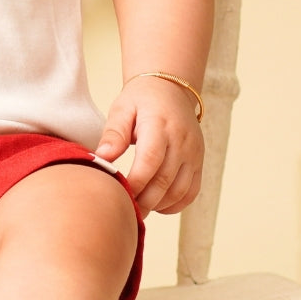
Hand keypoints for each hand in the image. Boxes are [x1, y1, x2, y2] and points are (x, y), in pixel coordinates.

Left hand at [94, 76, 203, 214]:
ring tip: (138, 210)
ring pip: (180, 191)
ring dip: (158, 206)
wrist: (170, 89)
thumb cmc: (141, 99)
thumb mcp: (122, 108)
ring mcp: (194, 153)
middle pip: (165, 181)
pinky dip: (175, 204)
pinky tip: (157, 206)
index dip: (135, 183)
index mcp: (160, 125)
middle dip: (144, 201)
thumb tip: (102, 158)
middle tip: (125, 210)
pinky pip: (191, 192)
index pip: (150, 161)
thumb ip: (114, 134)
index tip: (118, 194)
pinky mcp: (199, 162)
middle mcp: (182, 141)